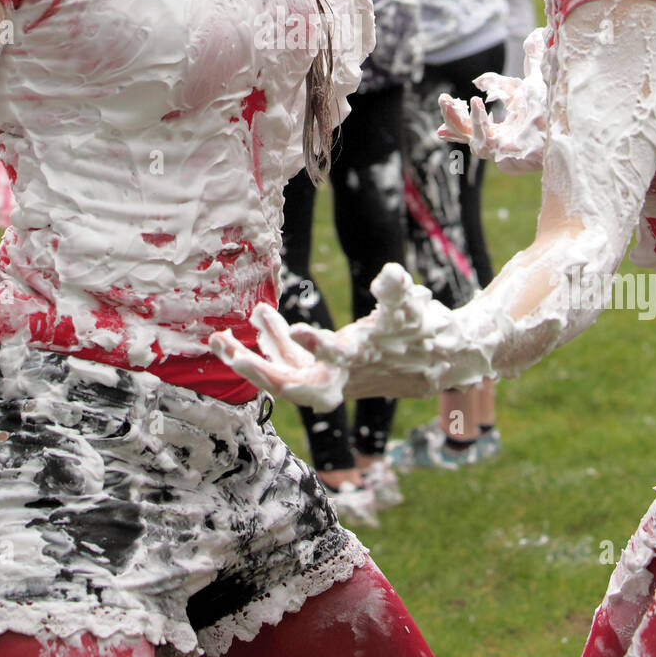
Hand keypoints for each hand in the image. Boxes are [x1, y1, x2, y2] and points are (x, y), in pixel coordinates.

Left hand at [210, 264, 482, 406]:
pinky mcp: (324, 370)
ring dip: (254, 356)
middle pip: (294, 384)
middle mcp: (340, 376)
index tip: (295, 328)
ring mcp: (328, 375)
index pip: (334, 360)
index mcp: (360, 359)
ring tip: (220, 339)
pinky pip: (291, 363)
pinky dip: (273, 345)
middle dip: (261, 370)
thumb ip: (397, 290)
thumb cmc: (423, 331)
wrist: (434, 362)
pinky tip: (260, 322)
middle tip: (229, 353)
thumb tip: (390, 272)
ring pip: (285, 375)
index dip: (315, 347)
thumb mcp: (412, 307)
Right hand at [437, 32, 547, 171]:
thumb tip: (535, 33)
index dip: (461, 110)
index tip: (449, 99)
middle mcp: (495, 138)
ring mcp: (495, 147)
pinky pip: (480, 137)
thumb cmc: (550, 112)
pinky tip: (474, 102)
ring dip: (454, 116)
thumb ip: (532, 60)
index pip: (474, 120)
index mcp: (499, 128)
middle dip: (450, 114)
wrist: (562, 130)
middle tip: (443, 98)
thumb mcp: (536, 82)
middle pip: (464, 129)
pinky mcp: (499, 152)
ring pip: (465, 133)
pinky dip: (477, 119)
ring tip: (446, 99)